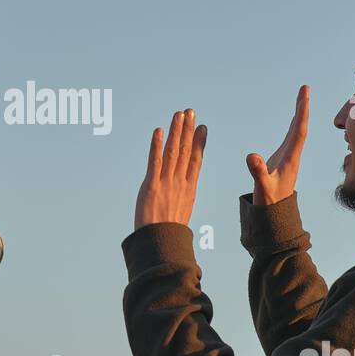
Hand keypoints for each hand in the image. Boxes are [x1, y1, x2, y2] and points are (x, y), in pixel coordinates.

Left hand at [134, 109, 206, 229]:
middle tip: (190, 112)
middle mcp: (180, 183)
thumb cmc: (169, 232)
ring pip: (173, 151)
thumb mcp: (181, 211)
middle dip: (188, 129)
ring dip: (176, 131)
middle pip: (186, 151)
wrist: (160, 244)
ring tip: (179, 115)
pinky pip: (155, 161)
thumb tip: (184, 192)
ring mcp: (167, 183)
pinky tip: (159, 131)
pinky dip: (157, 145)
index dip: (199, 142)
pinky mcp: (151, 185)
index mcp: (189, 188)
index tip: (203, 127)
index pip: (196, 160)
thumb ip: (182, 197)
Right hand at [246, 85, 309, 206]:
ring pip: (297, 130)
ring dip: (299, 113)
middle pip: (300, 127)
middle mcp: (293, 154)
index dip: (301, 113)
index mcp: (291, 159)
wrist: (275, 213)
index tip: (304, 96)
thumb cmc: (269, 201)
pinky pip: (292, 135)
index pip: (299, 131)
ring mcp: (289, 155)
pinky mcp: (284, 157)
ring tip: (302, 96)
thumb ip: (258, 172)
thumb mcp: (263, 187)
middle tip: (304, 88)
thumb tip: (251, 155)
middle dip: (302, 107)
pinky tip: (295, 117)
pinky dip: (294, 123)